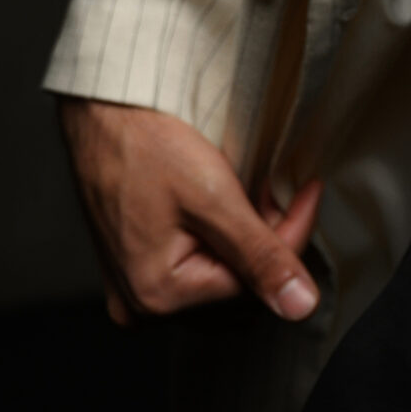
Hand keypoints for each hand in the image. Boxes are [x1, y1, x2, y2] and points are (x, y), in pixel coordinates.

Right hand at [57, 95, 323, 328]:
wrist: (100, 106)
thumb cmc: (142, 143)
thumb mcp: (212, 197)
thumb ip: (260, 255)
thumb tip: (299, 306)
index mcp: (158, 295)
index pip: (255, 281)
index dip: (292, 232)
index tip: (311, 192)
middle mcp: (139, 302)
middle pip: (234, 283)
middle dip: (266, 238)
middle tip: (282, 189)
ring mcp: (130, 283)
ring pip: (216, 272)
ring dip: (245, 237)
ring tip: (254, 191)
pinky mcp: (131, 260)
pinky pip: (190, 263)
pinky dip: (217, 237)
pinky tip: (224, 204)